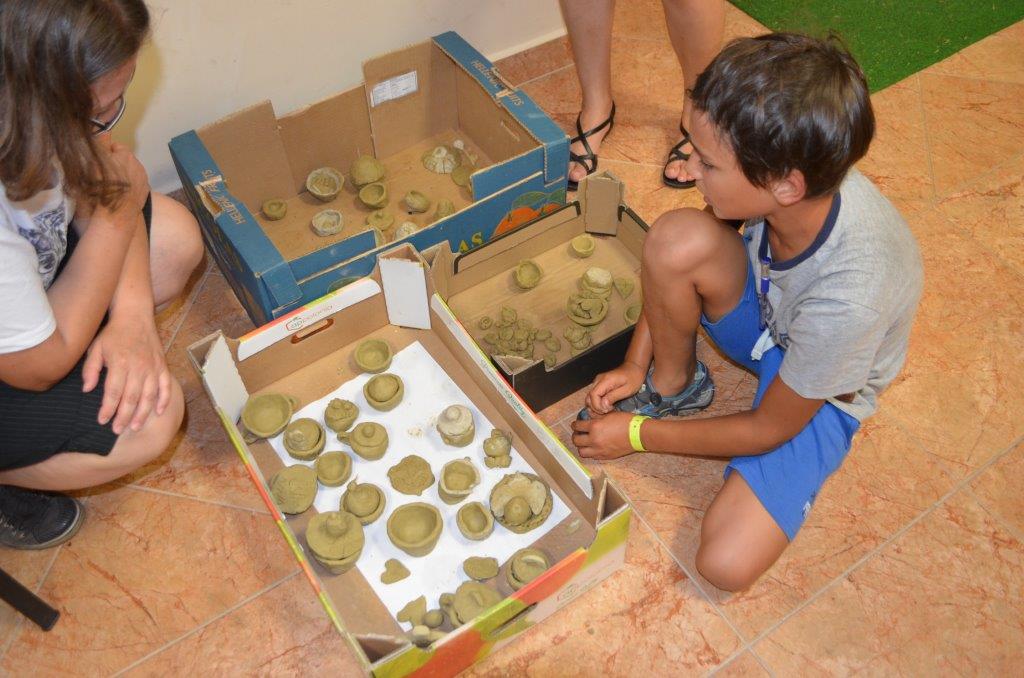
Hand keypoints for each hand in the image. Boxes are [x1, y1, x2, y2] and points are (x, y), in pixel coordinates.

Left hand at [82, 316, 170, 434]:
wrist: (135, 315)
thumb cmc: (113, 333)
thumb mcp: (95, 348)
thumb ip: (90, 369)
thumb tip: (87, 390)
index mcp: (120, 363)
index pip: (113, 392)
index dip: (107, 409)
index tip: (102, 421)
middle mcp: (138, 367)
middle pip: (131, 398)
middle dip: (124, 416)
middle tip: (117, 430)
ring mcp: (152, 367)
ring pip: (149, 396)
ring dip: (143, 413)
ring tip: (135, 427)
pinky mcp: (162, 365)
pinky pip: (165, 386)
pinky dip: (164, 399)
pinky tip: (159, 411)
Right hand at [94, 135, 149, 222]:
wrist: (117, 212)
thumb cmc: (103, 187)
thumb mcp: (94, 161)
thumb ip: (98, 145)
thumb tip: (101, 134)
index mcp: (125, 155)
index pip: (116, 146)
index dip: (106, 152)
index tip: (99, 159)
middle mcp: (138, 164)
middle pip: (124, 159)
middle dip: (115, 163)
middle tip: (104, 173)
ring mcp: (143, 178)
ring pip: (131, 171)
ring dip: (123, 175)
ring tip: (112, 184)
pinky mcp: (145, 191)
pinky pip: (136, 183)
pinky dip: (130, 185)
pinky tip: (121, 192)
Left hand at [571, 410, 633, 459]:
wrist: (638, 434)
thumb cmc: (626, 422)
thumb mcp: (609, 414)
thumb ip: (596, 416)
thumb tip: (588, 415)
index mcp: (595, 427)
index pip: (577, 426)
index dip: (575, 425)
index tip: (575, 424)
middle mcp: (594, 440)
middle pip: (576, 440)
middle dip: (575, 436)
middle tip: (578, 433)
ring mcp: (599, 450)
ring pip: (581, 451)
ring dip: (581, 446)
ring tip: (584, 442)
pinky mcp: (605, 456)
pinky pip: (592, 456)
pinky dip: (590, 452)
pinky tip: (593, 447)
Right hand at [584, 361, 646, 415]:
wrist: (634, 368)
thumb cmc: (633, 378)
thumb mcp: (627, 390)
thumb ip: (613, 397)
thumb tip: (603, 405)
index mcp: (605, 380)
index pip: (593, 395)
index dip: (598, 406)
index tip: (608, 410)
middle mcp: (598, 380)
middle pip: (589, 397)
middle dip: (596, 408)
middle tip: (608, 411)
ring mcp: (597, 382)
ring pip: (589, 398)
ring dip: (596, 406)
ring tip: (608, 409)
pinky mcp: (599, 384)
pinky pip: (594, 396)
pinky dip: (597, 403)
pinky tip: (606, 405)